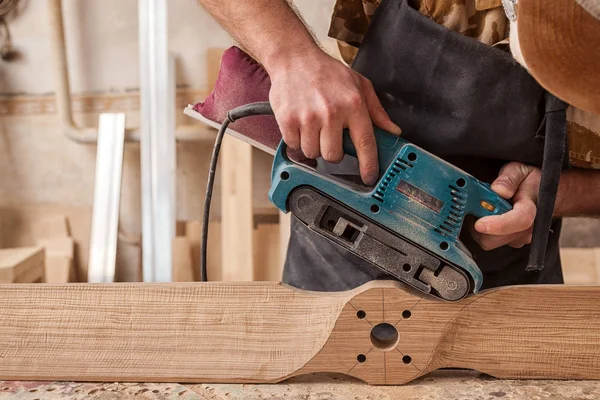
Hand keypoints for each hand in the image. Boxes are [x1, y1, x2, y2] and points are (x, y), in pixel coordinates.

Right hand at [267, 50, 400, 184]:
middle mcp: (332, 112)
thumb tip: (392, 131)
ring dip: (313, 145)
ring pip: (313, 153)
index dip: (369, 165)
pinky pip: (295, 146)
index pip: (365, 143)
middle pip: (333, 155)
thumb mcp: (359, 85)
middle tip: (329, 136)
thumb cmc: (327, 72)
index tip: (369, 177)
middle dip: (332, 151)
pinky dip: (297, 140)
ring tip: (313, 127)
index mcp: (353, 104)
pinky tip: (301, 125)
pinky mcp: (288, 120)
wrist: (294, 58)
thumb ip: (377, 111)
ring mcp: (308, 117)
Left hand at [471, 162, 540, 249]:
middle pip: (498, 238)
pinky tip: (487, 216)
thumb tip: (499, 190)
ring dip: (481, 228)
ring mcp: (520, 237)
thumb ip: (509, 179)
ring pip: (491, 242)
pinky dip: (484, 231)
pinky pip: (491, 241)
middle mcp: (528, 228)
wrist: (542, 192)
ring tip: (484, 209)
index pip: (519, 221)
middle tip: (476, 207)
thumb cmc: (530, 181)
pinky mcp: (511, 242)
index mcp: (531, 208)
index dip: (498, 225)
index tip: (480, 224)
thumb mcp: (520, 170)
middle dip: (481, 225)